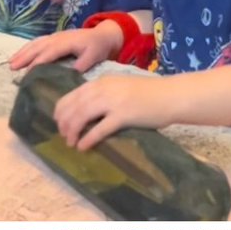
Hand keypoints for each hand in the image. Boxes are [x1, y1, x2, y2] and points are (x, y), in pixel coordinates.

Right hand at [10, 22, 121, 73]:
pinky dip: (27, 48)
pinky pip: (37, 42)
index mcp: (66, 43)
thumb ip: (81, 66)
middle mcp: (57, 38)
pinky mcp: (53, 37)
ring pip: (35, 43)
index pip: (49, 53)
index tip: (27, 73)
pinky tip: (19, 55)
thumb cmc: (97, 48)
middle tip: (12, 68)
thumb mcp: (93, 57)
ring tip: (11, 63)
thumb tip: (69, 75)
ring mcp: (54, 36)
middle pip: (38, 47)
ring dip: (22, 52)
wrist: (102, 35)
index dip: (38, 62)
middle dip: (24, 57)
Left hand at [55, 73, 172, 149]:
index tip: (59, 122)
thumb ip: (104, 95)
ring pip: (81, 116)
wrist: (171, 95)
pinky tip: (83, 147)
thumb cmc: (149, 94)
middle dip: (64, 123)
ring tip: (70, 143)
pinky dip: (88, 139)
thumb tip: (86, 111)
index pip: (72, 95)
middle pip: (73, 106)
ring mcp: (113, 102)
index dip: (62, 110)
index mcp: (101, 82)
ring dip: (72, 131)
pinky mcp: (123, 116)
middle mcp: (103, 89)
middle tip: (63, 136)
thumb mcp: (121, 87)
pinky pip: (99, 129)